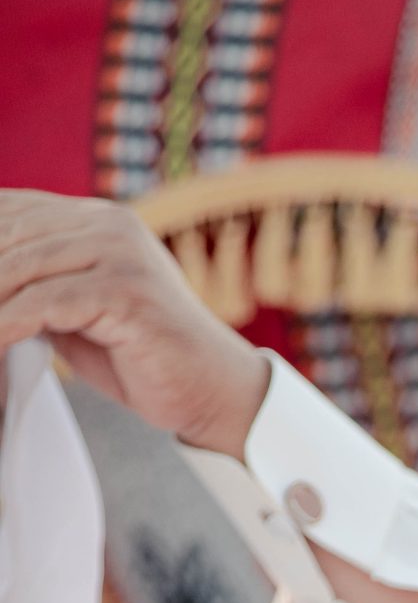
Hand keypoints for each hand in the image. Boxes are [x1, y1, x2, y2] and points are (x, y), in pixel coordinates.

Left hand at [0, 189, 267, 456]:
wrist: (212, 391)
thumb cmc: (142, 357)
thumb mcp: (77, 310)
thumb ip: (36, 286)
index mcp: (97, 218)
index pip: (10, 210)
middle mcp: (109, 223)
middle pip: (9, 234)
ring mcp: (120, 253)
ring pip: (20, 266)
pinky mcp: (126, 291)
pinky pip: (44, 304)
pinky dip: (6, 326)